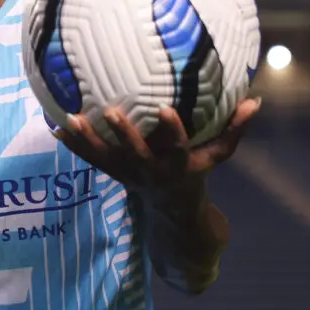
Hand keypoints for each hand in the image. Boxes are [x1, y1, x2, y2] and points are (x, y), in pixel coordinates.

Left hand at [53, 98, 260, 200]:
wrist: (172, 210)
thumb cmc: (197, 172)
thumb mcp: (217, 155)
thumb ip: (234, 129)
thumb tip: (256, 99)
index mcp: (177, 166)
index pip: (177, 148)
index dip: (172, 131)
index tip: (165, 110)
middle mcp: (150, 172)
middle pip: (135, 154)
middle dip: (123, 135)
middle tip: (110, 111)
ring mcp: (127, 174)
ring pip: (104, 158)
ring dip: (86, 139)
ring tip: (70, 118)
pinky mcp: (111, 173)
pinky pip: (88, 158)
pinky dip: (72, 143)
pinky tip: (53, 124)